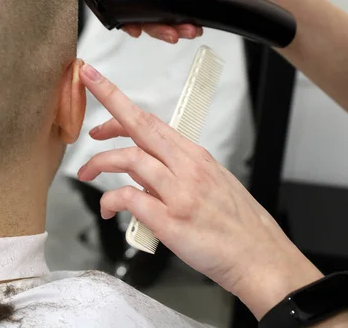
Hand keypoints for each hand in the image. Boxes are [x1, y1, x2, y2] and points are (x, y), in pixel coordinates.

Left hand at [77, 63, 324, 319]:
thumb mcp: (209, 184)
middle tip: (86, 96)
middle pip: (140, 125)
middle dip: (109, 102)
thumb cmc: (236, 224)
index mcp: (195, 156)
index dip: (120, 103)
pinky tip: (107, 208)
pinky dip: (111, 199)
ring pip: (130, 159)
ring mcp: (179, 193)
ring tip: (86, 173)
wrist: (260, 258)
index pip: (151, 121)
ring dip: (100, 162)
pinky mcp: (171, 221)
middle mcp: (187, 168)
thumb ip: (172, 173)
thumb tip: (138, 169)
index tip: (101, 89)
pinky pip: (130, 198)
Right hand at [119, 0, 268, 42]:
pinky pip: (174, 27)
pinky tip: (193, 28)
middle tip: (162, 30)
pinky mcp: (182, 12)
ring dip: (166, 30)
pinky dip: (181, 31)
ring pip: (155, 21)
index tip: (125, 16)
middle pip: (137, 8)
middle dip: (148, 23)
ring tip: (184, 30)